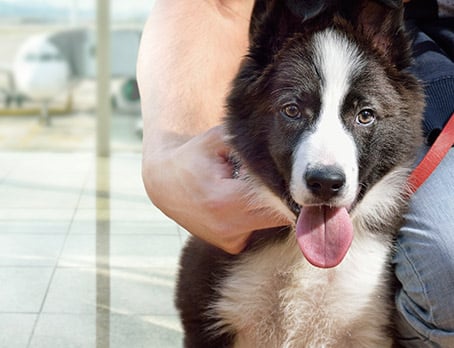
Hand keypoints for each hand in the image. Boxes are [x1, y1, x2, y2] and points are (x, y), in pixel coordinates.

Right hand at [142, 125, 290, 253]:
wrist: (165, 183)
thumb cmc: (194, 157)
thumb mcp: (218, 140)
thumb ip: (248, 144)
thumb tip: (285, 149)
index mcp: (226, 201)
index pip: (277, 200)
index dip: (289, 187)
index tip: (295, 175)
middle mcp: (228, 228)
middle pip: (279, 216)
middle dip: (285, 198)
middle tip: (289, 179)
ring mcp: (229, 240)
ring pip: (270, 223)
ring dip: (272, 207)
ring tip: (254, 185)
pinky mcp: (231, 245)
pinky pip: (258, 229)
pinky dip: (258, 215)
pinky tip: (244, 200)